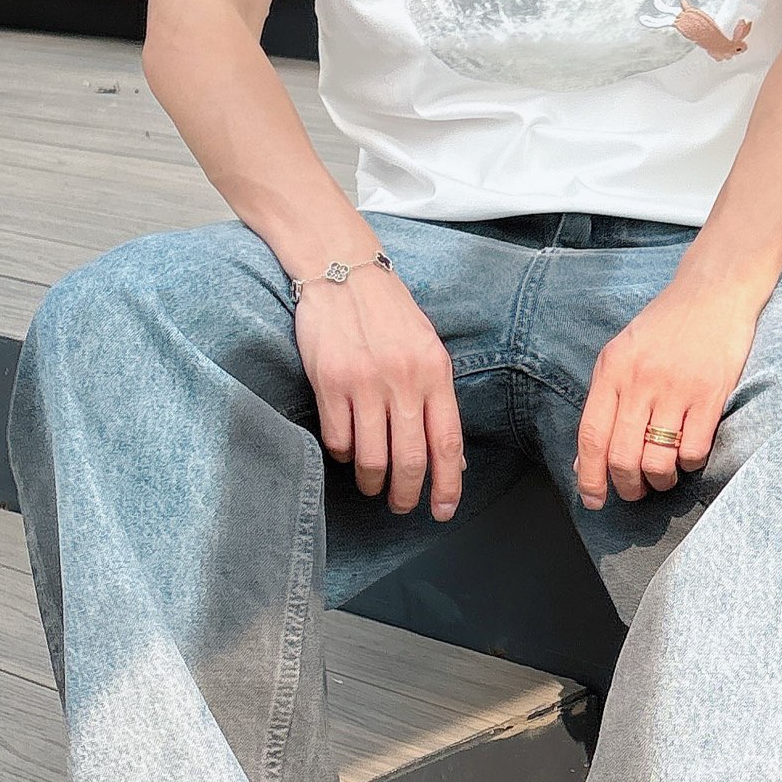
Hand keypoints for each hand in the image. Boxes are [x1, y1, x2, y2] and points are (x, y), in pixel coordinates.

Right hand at [294, 266, 463, 519]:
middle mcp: (403, 380)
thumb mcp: (428, 350)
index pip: (447, 443)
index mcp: (434, 372)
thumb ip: (439, 401)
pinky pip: (338, 439)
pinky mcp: (329, 382)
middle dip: (406, 494)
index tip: (443, 511)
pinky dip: (343, 456)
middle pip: (409, 460)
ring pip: (371, 458)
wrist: (343, 271)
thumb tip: (453, 458)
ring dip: (373, 483)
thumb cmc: (389, 313)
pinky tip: (347, 451)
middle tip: (401, 507)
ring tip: (373, 486)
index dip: (448, 484)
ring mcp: (364, 382)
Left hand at [575, 278, 762, 507]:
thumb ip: (603, 404)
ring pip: (657, 461)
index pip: (591, 436)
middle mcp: (640, 380)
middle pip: (622, 456)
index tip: (593, 500)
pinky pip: (693, 450)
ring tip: (662, 478)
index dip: (590, 477)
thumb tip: (585, 461)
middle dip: (627, 486)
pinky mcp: (711, 394)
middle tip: (634, 491)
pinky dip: (689, 464)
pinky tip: (688, 454)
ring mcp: (677, 388)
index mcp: (612, 370)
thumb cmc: (665, 327)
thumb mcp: (621, 355)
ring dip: (659, 481)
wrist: (713, 292)